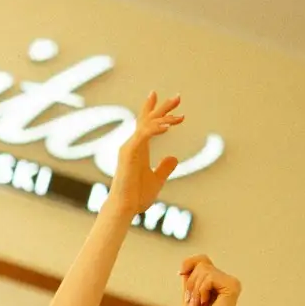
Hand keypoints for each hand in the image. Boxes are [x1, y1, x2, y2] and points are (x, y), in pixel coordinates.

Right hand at [108, 92, 184, 216]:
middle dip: (162, 108)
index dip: (154, 110)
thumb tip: (174, 157)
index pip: (145, 124)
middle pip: (147, 120)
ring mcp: (129, 148)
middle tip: (178, 97)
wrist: (125, 208)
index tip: (166, 100)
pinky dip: (154, 129)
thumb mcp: (157, 180)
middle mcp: (132, 145)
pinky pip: (142, 135)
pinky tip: (168, 127)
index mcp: (139, 149)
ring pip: (146, 125)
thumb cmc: (136, 196)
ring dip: (163, 118)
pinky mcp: (128, 154)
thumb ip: (165, 168)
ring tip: (180, 116)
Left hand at [179, 256, 240, 305]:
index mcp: (217, 282)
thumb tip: (186, 264)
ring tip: (199, 304)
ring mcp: (231, 282)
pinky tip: (205, 302)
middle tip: (193, 301)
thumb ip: (190, 279)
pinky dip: (201, 290)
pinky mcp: (232, 286)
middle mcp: (226, 280)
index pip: (202, 260)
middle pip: (201, 264)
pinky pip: (209, 277)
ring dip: (195, 289)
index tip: (181, 274)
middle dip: (190, 283)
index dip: (189, 263)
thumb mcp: (189, 295)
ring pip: (204, 269)